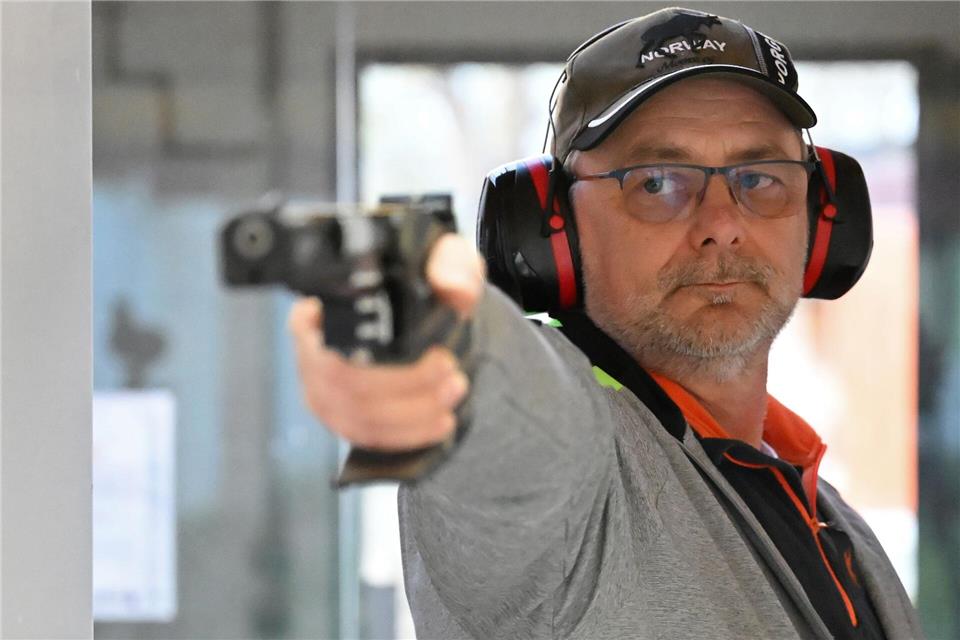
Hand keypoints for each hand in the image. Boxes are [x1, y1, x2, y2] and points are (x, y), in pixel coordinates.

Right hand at [287, 233, 484, 450]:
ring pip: (355, 414)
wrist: (430, 316)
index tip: (431, 351)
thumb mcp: (444, 259)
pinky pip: (364, 436)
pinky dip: (405, 435)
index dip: (365, 348)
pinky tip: (440, 423)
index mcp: (324, 301)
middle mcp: (312, 346)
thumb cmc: (425, 282)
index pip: (318, 328)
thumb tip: (449, 284)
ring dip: (411, 414)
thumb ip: (451, 263)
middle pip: (343, 380)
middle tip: (452, 375)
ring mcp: (321, 386)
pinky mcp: (340, 416)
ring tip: (454, 394)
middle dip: (405, 385)